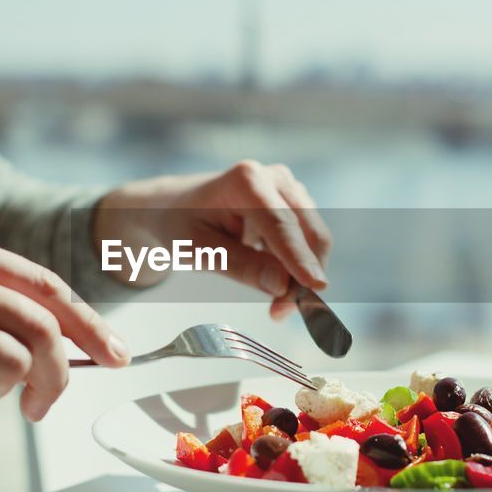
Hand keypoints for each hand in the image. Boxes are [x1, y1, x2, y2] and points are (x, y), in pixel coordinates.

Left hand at [95, 160, 332, 318]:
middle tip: (280, 314)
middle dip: (303, 276)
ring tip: (275, 306)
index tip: (316, 287)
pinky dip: (299, 267)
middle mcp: (274, 177)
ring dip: (302, 276)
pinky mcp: (294, 203)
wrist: (175, 208)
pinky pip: (308, 241)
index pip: (281, 225)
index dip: (300, 258)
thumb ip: (242, 266)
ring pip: (314, 239)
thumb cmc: (181, 225)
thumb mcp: (199, 251)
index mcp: (246, 180)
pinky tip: (274, 281)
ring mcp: (288, 187)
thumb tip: (284, 285)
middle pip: (308, 232)